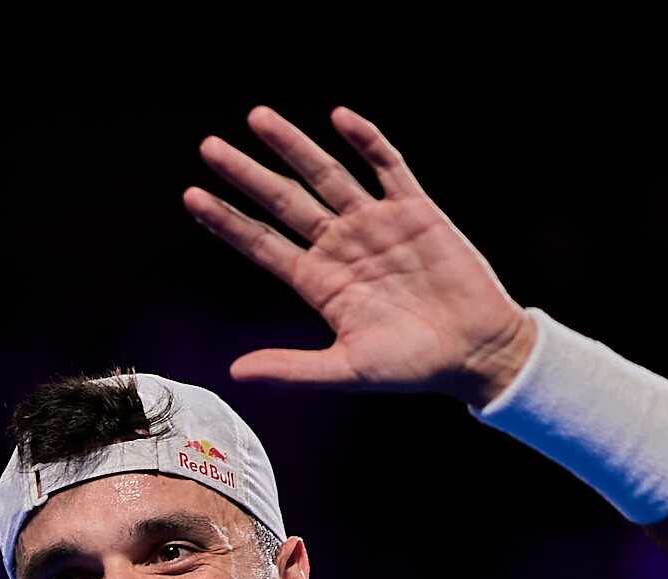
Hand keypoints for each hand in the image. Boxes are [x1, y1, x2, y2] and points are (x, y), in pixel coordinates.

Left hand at [185, 106, 537, 404]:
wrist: (475, 352)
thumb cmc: (411, 366)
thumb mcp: (347, 370)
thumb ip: (292, 368)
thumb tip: (237, 372)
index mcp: (319, 283)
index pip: (262, 244)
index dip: (227, 220)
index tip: (192, 196)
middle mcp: (340, 247)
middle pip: (284, 201)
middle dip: (248, 174)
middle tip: (209, 146)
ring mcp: (376, 224)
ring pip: (327, 175)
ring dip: (294, 146)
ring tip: (257, 118)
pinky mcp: (415, 210)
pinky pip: (387, 167)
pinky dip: (365, 142)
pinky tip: (339, 118)